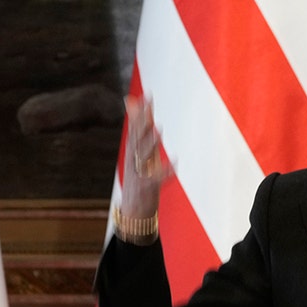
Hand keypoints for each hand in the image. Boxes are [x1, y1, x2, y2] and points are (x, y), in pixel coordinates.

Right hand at [120, 93, 168, 218]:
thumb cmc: (139, 178)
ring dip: (151, 143)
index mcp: (132, 152)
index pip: (135, 128)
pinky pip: (157, 179)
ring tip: (158, 130)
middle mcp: (134, 160)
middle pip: (138, 138)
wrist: (133, 211)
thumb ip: (139, 130)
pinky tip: (174, 163)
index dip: (141, 112)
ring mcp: (140, 174)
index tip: (147, 96)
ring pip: (144, 156)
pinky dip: (165, 171)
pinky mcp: (147, 188)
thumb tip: (133, 104)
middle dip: (143, 121)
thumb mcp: (138, 153)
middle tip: (149, 107)